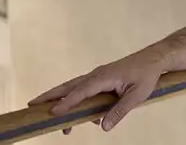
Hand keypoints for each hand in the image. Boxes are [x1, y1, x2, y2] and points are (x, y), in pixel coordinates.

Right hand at [27, 52, 164, 133]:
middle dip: (50, 96)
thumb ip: (120, 111)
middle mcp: (97, 74)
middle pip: (69, 86)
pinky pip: (84, 90)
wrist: (154, 59)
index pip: (81, 91)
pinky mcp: (101, 79)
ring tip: (49, 114)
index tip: (53, 112)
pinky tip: (82, 117)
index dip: (67, 102)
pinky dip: (76, 100)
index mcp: (104, 77)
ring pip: (74, 87)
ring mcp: (98, 76)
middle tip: (31, 105)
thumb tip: (103, 127)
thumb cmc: (147, 75)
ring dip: (60, 99)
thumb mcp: (137, 95)